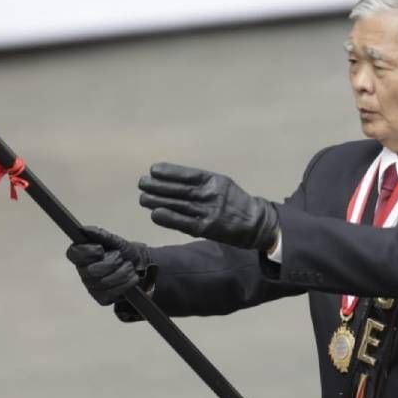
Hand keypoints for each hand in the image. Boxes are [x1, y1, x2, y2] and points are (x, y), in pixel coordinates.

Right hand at [65, 225, 154, 320]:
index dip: (87, 252)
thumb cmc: (124, 252)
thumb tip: (85, 230)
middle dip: (111, 263)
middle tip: (121, 258)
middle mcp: (84, 272)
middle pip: (91, 271)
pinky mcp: (102, 298)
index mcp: (83, 255)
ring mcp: (92, 286)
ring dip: (122, 273)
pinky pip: (111, 293)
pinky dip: (125, 284)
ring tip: (129, 267)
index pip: (73, 254)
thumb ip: (101, 235)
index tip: (101, 249)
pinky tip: (131, 278)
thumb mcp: (116, 241)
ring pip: (103, 282)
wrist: (141, 267)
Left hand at [138, 163, 278, 250]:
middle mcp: (210, 194)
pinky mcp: (206, 228)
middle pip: (179, 189)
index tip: (153, 170)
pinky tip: (155, 213)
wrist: (255, 223)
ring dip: (158, 201)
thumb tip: (172, 180)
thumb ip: (201, 183)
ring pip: (178, 205)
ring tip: (143, 198)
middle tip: (142, 183)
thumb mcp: (222, 184)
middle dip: (158, 186)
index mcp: (214, 180)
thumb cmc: (235, 202)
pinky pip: (183, 222)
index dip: (169, 172)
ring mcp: (208, 212)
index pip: (188, 174)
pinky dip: (168, 218)